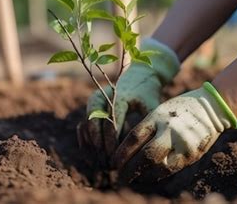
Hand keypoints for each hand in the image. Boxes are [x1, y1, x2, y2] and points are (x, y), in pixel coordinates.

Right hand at [77, 38, 179, 156]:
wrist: (139, 74)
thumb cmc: (148, 93)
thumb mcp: (151, 105)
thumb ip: (148, 123)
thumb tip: (147, 147)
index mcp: (120, 96)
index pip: (112, 121)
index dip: (113, 141)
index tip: (117, 157)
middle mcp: (104, 95)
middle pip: (96, 123)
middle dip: (100, 144)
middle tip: (106, 163)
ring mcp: (96, 98)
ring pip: (87, 122)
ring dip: (92, 142)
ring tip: (99, 160)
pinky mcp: (92, 102)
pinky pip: (85, 121)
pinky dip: (87, 137)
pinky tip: (93, 152)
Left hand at [112, 82, 236, 182]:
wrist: (212, 107)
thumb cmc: (179, 109)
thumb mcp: (160, 110)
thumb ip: (147, 127)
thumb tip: (128, 150)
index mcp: (158, 116)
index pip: (134, 138)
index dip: (121, 153)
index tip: (114, 162)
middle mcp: (170, 130)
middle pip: (145, 155)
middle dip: (130, 169)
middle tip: (119, 175)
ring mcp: (183, 143)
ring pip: (159, 167)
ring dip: (143, 176)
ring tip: (133, 178)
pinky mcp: (193, 154)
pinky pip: (171, 169)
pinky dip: (158, 174)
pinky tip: (149, 176)